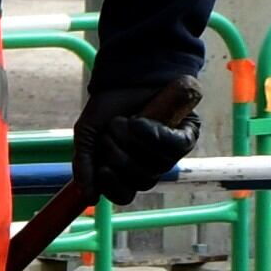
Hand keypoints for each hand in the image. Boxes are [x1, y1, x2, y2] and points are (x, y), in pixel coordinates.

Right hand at [72, 79, 202, 205]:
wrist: (125, 74)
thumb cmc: (109, 105)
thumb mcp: (88, 134)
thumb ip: (84, 163)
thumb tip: (88, 196)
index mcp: (127, 170)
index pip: (124, 195)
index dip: (114, 187)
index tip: (103, 170)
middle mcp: (150, 165)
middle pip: (141, 181)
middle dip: (120, 156)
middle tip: (111, 133)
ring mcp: (170, 153)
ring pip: (156, 166)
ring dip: (132, 141)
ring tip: (125, 121)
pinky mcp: (186, 136)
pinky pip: (174, 147)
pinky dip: (154, 135)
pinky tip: (139, 122)